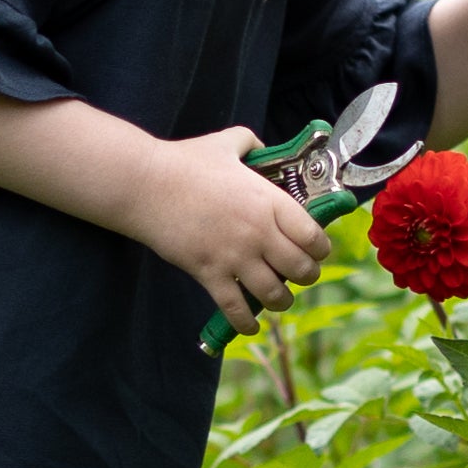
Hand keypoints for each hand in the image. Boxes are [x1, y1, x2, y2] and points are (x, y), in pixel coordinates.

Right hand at [131, 124, 333, 328]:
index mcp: (269, 201)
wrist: (146, 184)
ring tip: (279, 299)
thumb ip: (250, 142)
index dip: (321, 249)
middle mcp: (259, 233)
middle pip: (301, 269)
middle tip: (301, 275)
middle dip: (307, 276)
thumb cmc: (186, 162)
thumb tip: (260, 146)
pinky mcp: (209, 274)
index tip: (317, 251)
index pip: (313, 236)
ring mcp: (235, 257)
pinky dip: (247, 322)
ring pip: (275, 294)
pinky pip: (236, 308)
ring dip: (282, 301)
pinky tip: (251, 325)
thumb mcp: (227, 142)